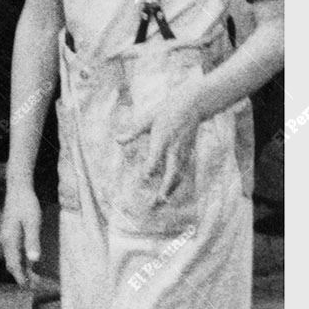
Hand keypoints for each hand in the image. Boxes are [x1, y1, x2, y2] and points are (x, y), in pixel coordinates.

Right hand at [0, 185, 43, 286]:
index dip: (21, 278)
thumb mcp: (33, 223)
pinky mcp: (11, 233)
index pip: (14, 265)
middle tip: (35, 287)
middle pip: (12, 264)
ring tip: (34, 279)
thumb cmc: (26, 204)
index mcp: (10, 240)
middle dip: (22, 277)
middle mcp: (6, 240)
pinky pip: (15, 252)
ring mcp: (7, 237)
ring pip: (13, 259)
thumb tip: (34, 260)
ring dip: (22, 270)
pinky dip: (22, 261)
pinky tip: (31, 263)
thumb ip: (33, 241)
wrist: (18, 188)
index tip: (29, 289)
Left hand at [116, 79, 203, 196]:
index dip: (150, 168)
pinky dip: (177, 183)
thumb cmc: (165, 111)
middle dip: (165, 188)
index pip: (155, 157)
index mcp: (162, 139)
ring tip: (162, 203)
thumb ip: (133, 131)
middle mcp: (173, 148)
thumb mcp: (147, 118)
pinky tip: (171, 192)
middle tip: (158, 201)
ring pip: (178, 175)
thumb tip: (117, 140)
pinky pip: (183, 171)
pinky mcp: (188, 153)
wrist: (191, 106)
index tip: (144, 178)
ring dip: (171, 189)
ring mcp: (182, 152)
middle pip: (171, 172)